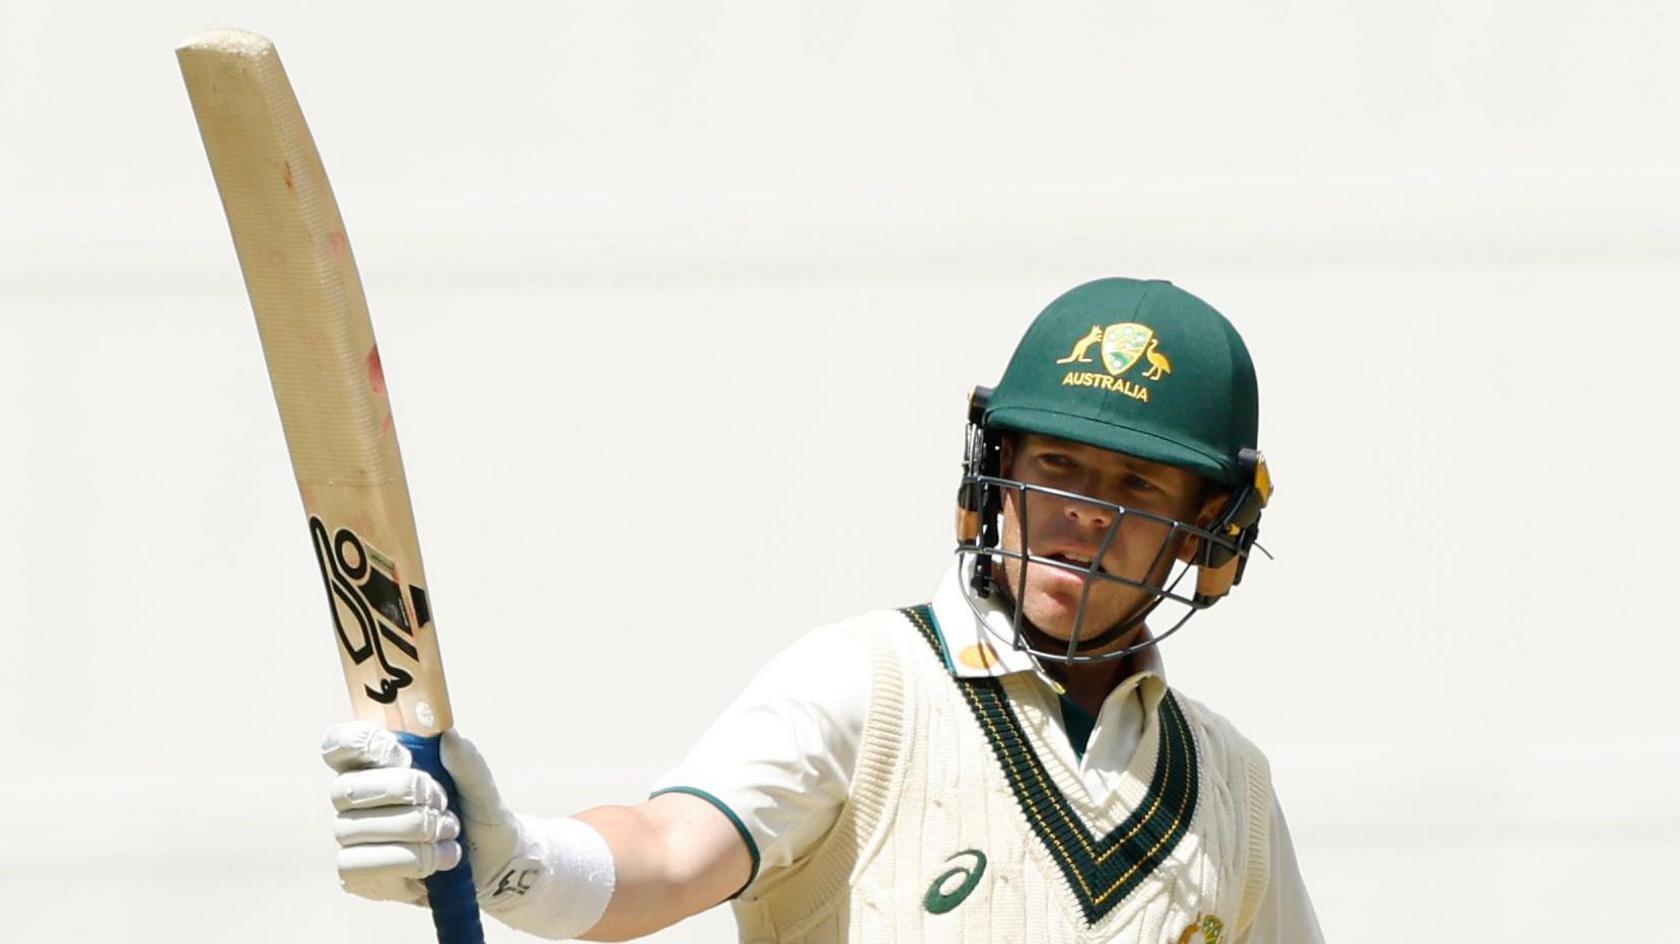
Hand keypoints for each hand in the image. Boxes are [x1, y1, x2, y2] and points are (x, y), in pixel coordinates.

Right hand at [321, 722, 521, 905]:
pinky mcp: (353, 874)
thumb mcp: (481, 788)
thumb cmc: (476, 817)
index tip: (401, 754)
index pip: (339, 743)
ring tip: (449, 833)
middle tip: (441, 801)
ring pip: (358, 827)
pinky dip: (409, 860)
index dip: (362, 744)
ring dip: (414, 828)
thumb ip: (467, 762)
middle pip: (347, 787)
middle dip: (402, 790)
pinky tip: (437, 861)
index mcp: (377, 763)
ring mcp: (351, 837)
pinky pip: (360, 864)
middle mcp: (355, 798)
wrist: (491, 865)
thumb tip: (448, 736)